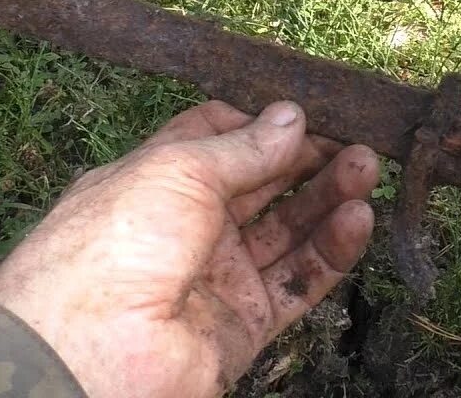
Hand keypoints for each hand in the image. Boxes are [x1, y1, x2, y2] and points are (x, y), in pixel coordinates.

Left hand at [0, 100, 379, 397]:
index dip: (262, 125)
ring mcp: (216, 276)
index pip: (216, 141)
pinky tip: (357, 219)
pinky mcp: (243, 323)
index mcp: (155, 181)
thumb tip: (291, 117)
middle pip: (260, 185)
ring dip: (328, 199)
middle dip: (307, 159)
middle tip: (354, 140)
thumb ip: (244, 147)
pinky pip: (297, 282)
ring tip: (367, 169)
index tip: (307, 111)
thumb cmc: (115, 244)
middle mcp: (185, 227)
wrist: (93, 350)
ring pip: (286, 231)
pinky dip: (331, 251)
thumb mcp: (178, 169)